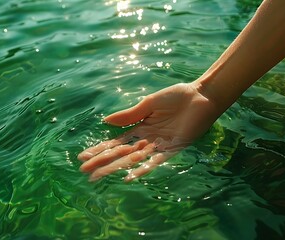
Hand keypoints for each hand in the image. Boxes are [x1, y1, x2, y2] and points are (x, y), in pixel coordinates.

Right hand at [78, 82, 222, 181]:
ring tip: (99, 176)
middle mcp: (148, 140)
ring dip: (116, 168)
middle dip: (102, 163)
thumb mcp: (149, 104)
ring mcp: (159, 146)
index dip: (100, 149)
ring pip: (133, 161)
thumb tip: (106, 121)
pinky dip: (142, 169)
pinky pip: (155, 162)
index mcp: (140, 128)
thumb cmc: (177, 97)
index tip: (83, 156)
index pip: (116, 143)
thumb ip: (129, 115)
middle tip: (85, 172)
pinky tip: (128, 177)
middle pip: (121, 155)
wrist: (201, 96)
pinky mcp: (173, 149)